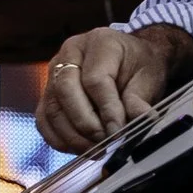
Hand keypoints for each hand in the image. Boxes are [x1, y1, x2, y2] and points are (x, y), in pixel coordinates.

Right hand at [36, 25, 186, 151]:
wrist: (130, 58)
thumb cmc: (138, 64)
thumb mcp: (148, 76)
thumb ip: (139, 99)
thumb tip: (139, 120)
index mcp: (99, 42)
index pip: (95, 79)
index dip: (106, 109)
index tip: (118, 130)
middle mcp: (70, 53)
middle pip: (65, 90)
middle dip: (85, 123)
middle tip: (105, 141)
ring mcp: (54, 72)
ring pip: (51, 108)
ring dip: (72, 135)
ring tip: (96, 150)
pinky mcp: (47, 92)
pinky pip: (44, 119)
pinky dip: (59, 139)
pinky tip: (80, 148)